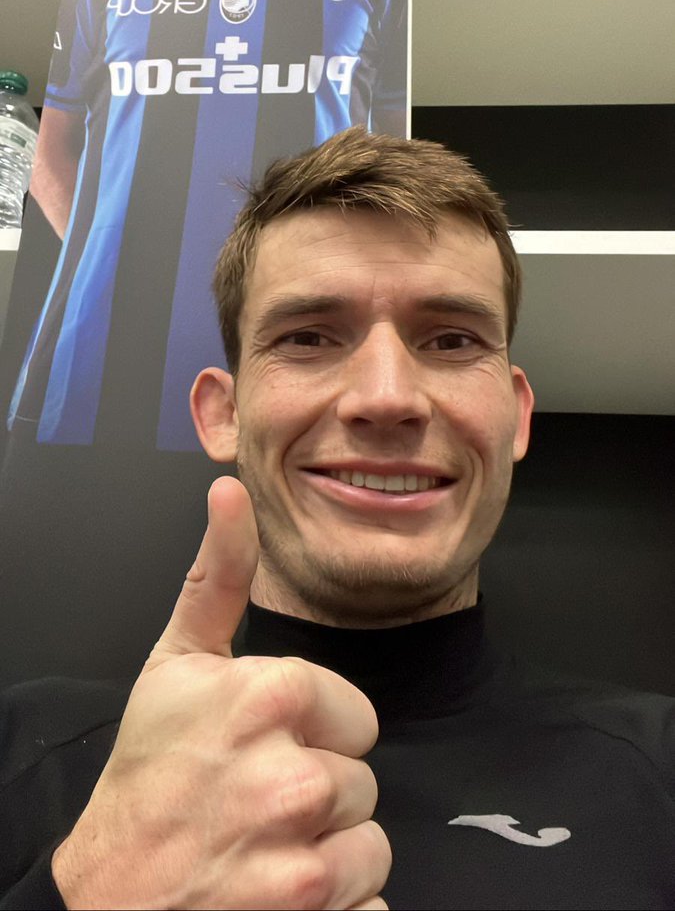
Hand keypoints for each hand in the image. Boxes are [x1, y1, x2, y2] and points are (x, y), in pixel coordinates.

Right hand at [52, 477, 390, 909]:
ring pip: (370, 846)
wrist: (107, 894)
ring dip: (328, 855)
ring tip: (263, 848)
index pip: (357, 717)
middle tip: (253, 802)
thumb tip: (230, 490)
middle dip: (318, 796)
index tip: (260, 748)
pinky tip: (275, 893)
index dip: (312, 734)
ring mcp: (299, 860)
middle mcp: (291, 778)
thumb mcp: (176, 663)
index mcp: (271, 696)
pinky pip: (369, 904)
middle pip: (362, 782)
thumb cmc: (147, 775)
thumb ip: (218, 574)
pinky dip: (335, 908)